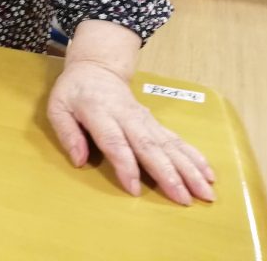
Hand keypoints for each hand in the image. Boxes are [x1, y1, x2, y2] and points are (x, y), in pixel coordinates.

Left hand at [47, 59, 215, 204]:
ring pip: (169, 144)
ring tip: (206, 191)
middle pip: (149, 146)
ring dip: (189, 168)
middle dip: (169, 173)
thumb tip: (79, 160)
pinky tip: (209, 172)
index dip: (125, 165)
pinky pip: (176, 139)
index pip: (115, 142)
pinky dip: (194, 156)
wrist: (97, 67)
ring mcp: (144, 119)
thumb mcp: (57, 107)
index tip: (135, 189)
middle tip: (185, 198)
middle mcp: (126, 117)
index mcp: (99, 113)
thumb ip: (67, 133)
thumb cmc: (74, 91)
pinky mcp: (155, 122)